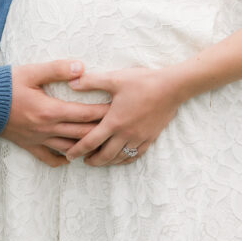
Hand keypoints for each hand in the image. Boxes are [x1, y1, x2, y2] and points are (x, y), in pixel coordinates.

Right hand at [2, 60, 110, 166]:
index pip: (85, 114)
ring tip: (102, 144)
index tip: (119, 109)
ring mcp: (38, 140)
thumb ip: (57, 69)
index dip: (104, 112)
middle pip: (82, 134)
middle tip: (118, 127)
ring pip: (70, 149)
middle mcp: (47, 129)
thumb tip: (81, 67)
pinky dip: (63, 160)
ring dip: (87, 148)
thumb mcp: (31, 71)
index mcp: (50, 110)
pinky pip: (49, 159)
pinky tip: (72, 157)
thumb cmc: (4, 85)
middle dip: (102, 131)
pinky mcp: (28, 145)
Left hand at [64, 66, 183, 166]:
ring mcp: (139, 138)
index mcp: (114, 121)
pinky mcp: (150, 138)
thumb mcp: (114, 78)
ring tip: (99, 161)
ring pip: (120, 158)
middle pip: (105, 156)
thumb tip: (71, 83)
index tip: (69, 156)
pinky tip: (121, 158)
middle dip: (92, 161)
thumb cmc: (142, 82)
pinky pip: (135, 155)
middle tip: (83, 161)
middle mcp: (125, 134)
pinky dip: (125, 159)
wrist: (172, 87)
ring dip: (107, 162)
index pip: (91, 142)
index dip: (78, 150)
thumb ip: (91, 81)